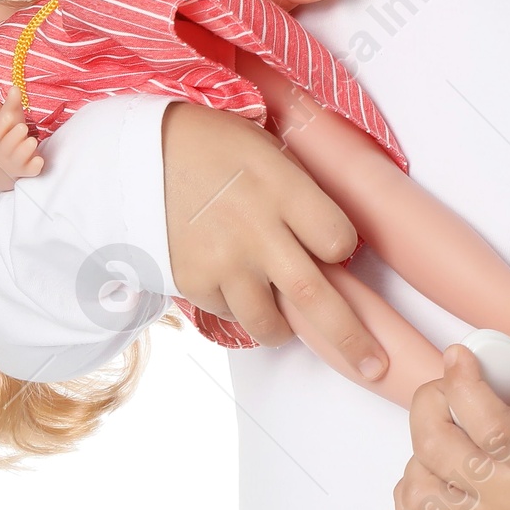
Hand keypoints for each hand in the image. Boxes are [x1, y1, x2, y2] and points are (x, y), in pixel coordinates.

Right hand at [0, 94, 44, 191]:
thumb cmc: (8, 135)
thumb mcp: (9, 120)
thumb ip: (11, 104)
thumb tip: (15, 86)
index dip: (3, 124)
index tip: (8, 115)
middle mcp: (4, 151)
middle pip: (7, 145)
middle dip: (14, 137)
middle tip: (23, 128)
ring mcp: (14, 162)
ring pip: (18, 158)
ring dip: (25, 150)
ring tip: (32, 141)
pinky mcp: (26, 170)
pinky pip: (30, 171)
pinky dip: (34, 167)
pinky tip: (40, 160)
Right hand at [161, 101, 388, 382]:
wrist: (135, 154)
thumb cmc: (211, 144)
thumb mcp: (266, 146)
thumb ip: (302, 190)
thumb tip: (335, 239)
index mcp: (282, 187)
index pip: (338, 239)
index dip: (342, 248)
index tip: (336, 248)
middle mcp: (256, 230)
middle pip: (315, 296)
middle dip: (350, 336)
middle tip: (374, 364)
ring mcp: (222, 261)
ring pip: (268, 320)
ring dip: (284, 330)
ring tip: (289, 328)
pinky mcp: (192, 281)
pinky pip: (228, 313)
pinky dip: (238, 308)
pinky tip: (235, 285)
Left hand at [393, 327, 509, 509]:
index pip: (487, 424)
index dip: (461, 382)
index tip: (458, 355)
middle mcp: (508, 502)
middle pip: (436, 448)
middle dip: (430, 402)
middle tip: (450, 388)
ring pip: (418, 489)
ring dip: (420, 450)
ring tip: (449, 434)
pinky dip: (413, 494)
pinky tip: (435, 470)